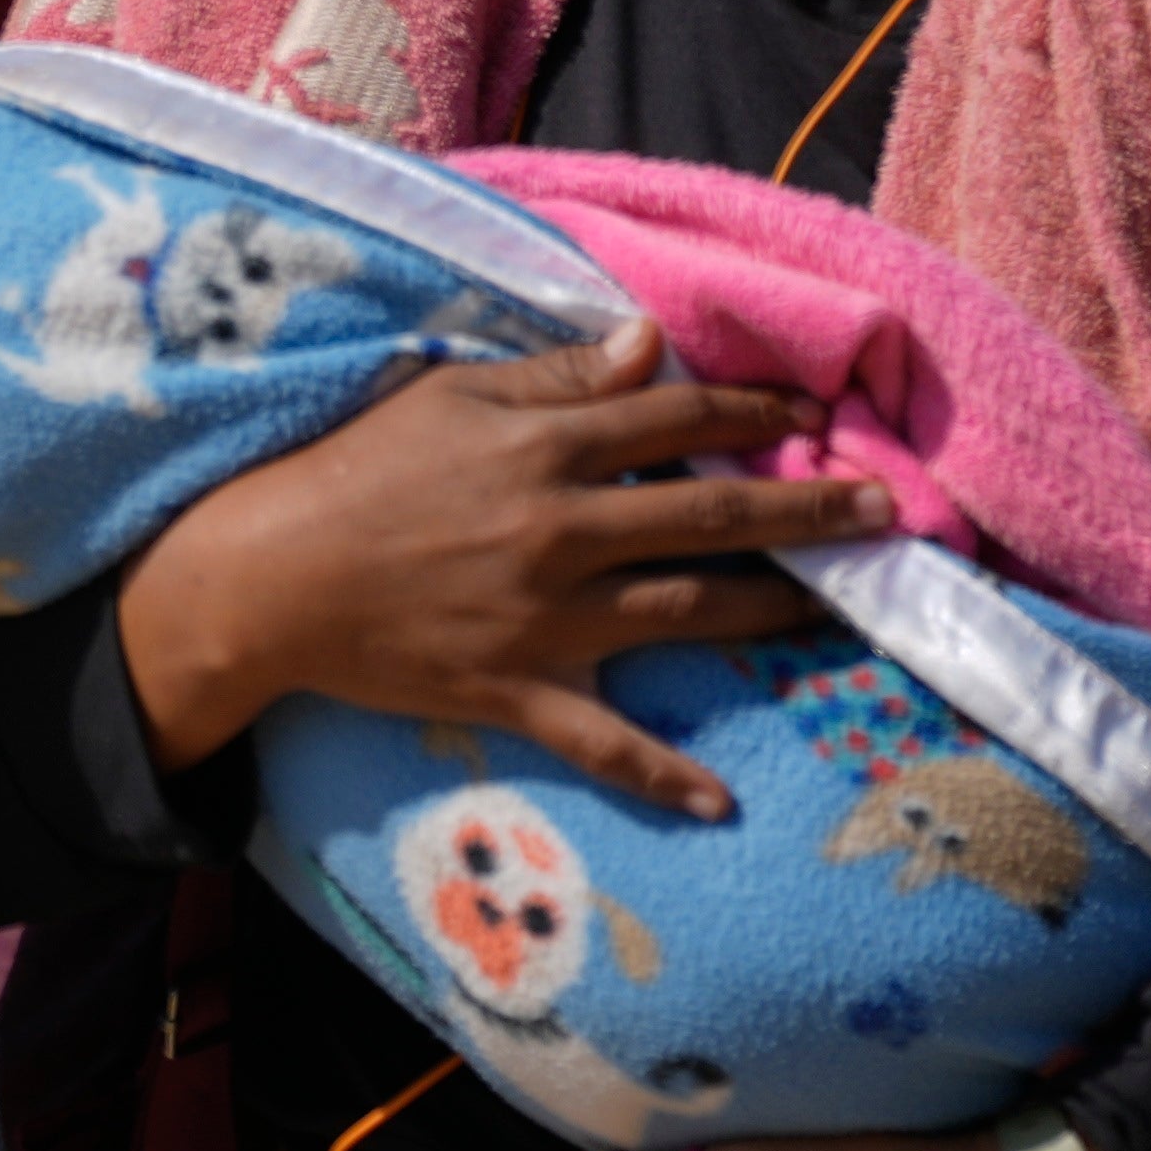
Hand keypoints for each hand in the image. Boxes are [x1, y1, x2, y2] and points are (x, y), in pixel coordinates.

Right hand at [113, 322, 893, 814]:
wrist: (266, 579)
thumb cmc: (352, 472)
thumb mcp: (447, 398)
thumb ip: (554, 375)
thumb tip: (648, 349)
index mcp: (544, 452)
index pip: (675, 421)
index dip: (753, 416)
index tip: (814, 417)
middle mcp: (562, 533)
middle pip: (708, 516)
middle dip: (805, 512)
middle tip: (884, 513)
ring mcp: (543, 619)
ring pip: (683, 613)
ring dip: (770, 611)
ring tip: (838, 608)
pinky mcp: (513, 691)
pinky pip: (599, 740)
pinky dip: (657, 773)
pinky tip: (718, 801)